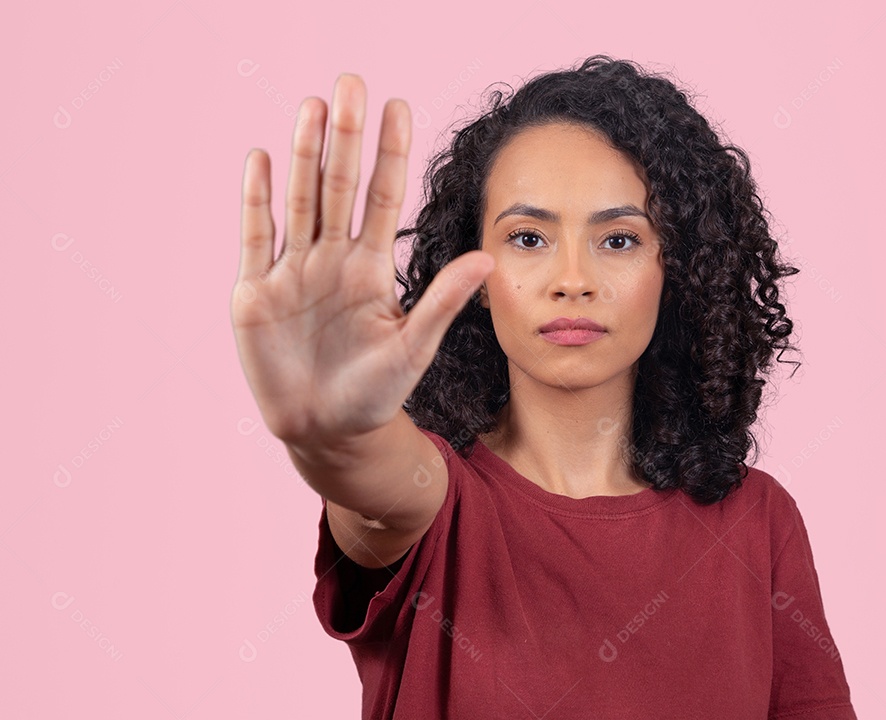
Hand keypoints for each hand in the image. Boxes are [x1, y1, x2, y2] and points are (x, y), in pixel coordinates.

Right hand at [230, 73, 493, 445]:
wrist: (327, 432)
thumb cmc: (375, 393)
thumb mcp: (413, 347)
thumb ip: (442, 301)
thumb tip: (489, 256)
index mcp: (373, 268)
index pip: (384, 198)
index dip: (390, 154)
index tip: (399, 106)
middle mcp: (333, 260)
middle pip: (339, 186)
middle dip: (345, 137)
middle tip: (350, 84)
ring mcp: (293, 272)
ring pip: (299, 201)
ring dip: (302, 155)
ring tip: (311, 108)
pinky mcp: (255, 292)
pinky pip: (257, 237)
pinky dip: (257, 200)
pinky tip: (260, 159)